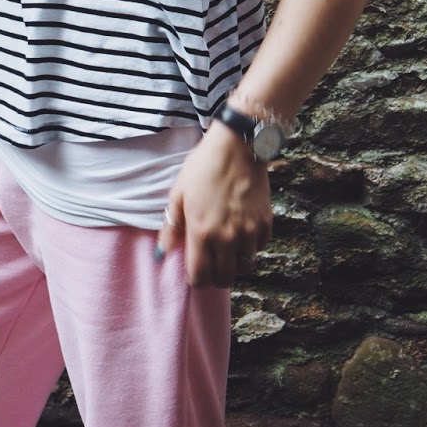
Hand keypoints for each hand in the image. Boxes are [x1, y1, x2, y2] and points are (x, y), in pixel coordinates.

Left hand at [161, 122, 272, 287]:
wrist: (238, 147)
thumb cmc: (203, 168)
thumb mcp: (178, 194)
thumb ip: (171, 227)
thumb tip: (161, 253)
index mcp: (201, 232)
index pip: (200, 277)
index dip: (196, 279)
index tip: (194, 270)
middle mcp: (227, 237)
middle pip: (224, 279)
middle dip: (216, 276)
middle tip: (211, 262)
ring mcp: (249, 232)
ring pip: (245, 266)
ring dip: (235, 262)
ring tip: (227, 247)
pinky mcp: (265, 223)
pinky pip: (258, 248)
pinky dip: (251, 246)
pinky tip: (242, 230)